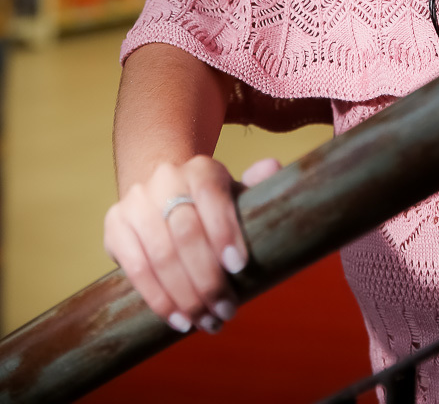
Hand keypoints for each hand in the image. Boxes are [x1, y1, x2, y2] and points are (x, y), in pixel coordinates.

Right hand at [104, 154, 281, 333]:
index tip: (239, 267)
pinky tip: (178, 319)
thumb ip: (254, 185)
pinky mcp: (115, 226)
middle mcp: (165, 179)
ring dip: (185, 296)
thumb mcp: (234, 194)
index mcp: (200, 169)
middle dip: (208, 278)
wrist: (162, 193)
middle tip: (226, 309)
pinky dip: (158, 299)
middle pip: (186, 233)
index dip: (224, 231)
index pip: (211, 195)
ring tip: (205, 321)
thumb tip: (272, 168)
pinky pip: (135, 269)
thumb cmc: (208, 204)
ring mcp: (136, 202)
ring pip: (161, 256)